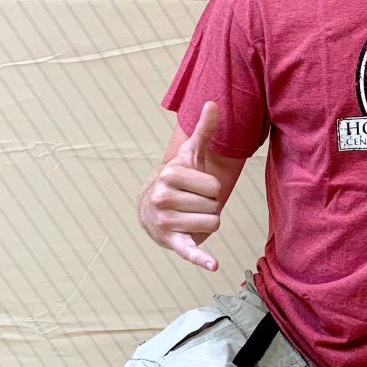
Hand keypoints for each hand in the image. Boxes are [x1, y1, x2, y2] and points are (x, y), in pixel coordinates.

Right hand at [140, 101, 224, 270]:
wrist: (152, 207)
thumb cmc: (178, 177)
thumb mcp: (190, 153)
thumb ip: (203, 130)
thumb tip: (213, 102)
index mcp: (170, 174)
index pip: (214, 185)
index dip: (210, 187)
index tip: (196, 186)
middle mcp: (164, 198)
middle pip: (214, 206)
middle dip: (208, 205)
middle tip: (192, 202)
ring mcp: (166, 222)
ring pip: (212, 223)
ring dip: (207, 221)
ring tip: (191, 215)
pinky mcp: (172, 243)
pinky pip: (190, 251)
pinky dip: (202, 258)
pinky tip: (214, 264)